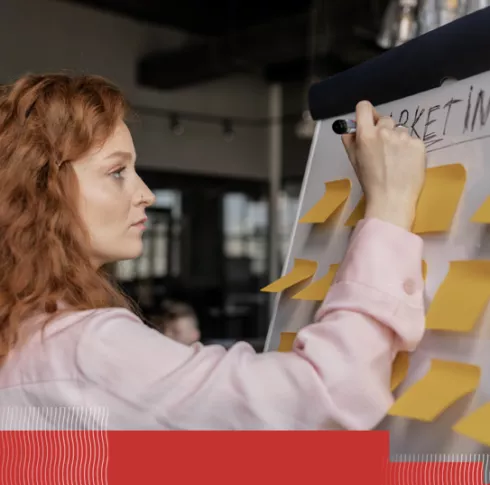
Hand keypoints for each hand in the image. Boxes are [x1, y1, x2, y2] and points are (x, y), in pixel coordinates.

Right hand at [342, 101, 425, 229]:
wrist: (392, 199)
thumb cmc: (370, 182)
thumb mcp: (354, 161)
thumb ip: (350, 141)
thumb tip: (349, 129)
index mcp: (366, 135)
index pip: (364, 108)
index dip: (365, 113)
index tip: (367, 121)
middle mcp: (384, 132)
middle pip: (384, 119)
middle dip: (383, 130)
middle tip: (383, 149)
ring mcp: (403, 137)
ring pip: (400, 131)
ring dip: (397, 140)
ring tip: (396, 160)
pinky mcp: (419, 144)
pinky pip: (412, 140)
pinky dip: (409, 149)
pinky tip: (406, 163)